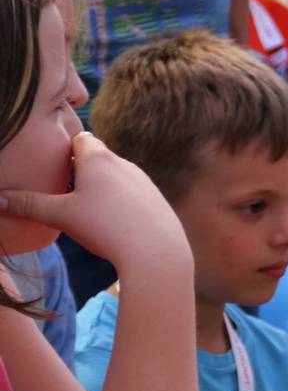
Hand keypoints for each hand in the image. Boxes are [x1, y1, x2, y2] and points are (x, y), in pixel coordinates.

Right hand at [0, 133, 189, 271]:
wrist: (156, 250)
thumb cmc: (105, 227)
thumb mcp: (60, 215)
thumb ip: (28, 205)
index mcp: (98, 158)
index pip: (79, 139)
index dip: (65, 146)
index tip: (52, 159)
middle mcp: (123, 163)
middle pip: (98, 157)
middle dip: (80, 167)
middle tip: (62, 183)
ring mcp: (143, 181)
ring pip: (116, 175)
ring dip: (101, 184)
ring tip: (85, 203)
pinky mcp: (156, 199)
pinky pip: (132, 193)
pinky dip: (119, 200)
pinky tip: (112, 219)